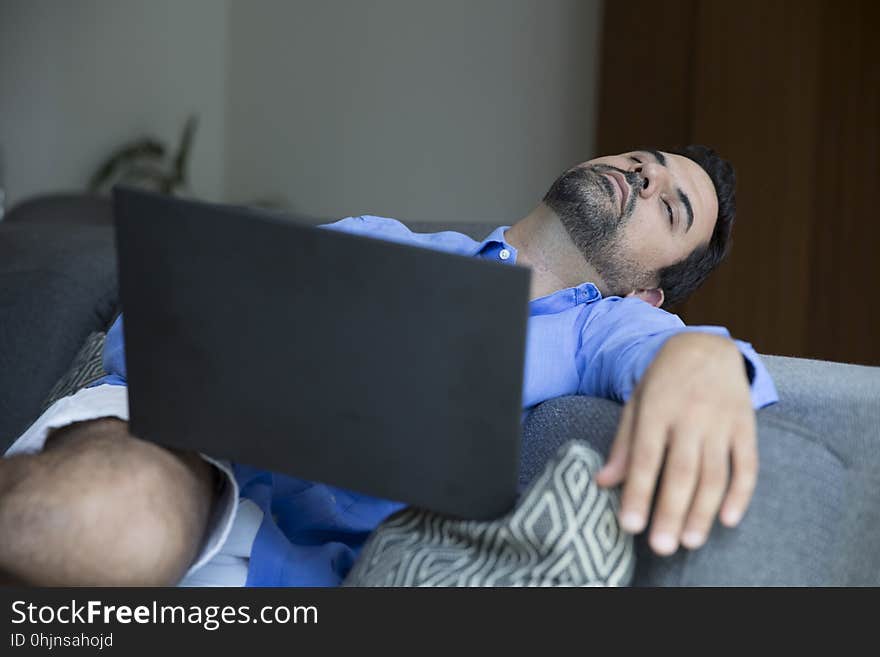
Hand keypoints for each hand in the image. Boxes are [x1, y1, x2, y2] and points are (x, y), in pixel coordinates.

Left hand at [595, 332, 757, 555]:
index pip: (646, 458)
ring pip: (715, 474)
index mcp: (657, 409)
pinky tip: (728, 519)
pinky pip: (747, 464)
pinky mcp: (746, 425)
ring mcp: (722, 421)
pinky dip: (741, 493)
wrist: (707, 347)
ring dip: (703, 511)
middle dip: (671, 511)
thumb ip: (623, 444)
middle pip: (682, 471)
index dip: (638, 493)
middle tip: (661, 546)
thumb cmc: (664, 381)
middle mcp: (690, 416)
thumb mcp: (637, 403)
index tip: (630, 525)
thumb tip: (603, 481)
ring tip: (690, 541)